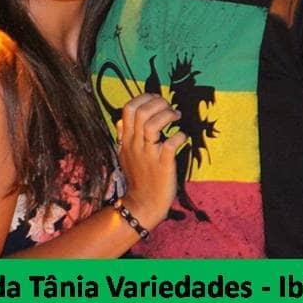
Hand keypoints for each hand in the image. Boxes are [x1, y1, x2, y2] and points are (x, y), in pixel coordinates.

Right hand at [115, 93, 186, 230]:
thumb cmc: (137, 178)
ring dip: (166, 115)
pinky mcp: (162, 165)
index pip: (128, 108)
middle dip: (158, 103)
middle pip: (140, 112)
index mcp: (126, 140)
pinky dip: (179, 136)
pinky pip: (169, 144)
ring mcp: (148, 155)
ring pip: (151, 125)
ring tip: (176, 116)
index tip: (157, 100)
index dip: (144, 98)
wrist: (143, 205)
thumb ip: (123, 136)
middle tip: (169, 107)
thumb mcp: (124, 155)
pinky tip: (182, 136)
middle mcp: (135, 144)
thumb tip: (120, 119)